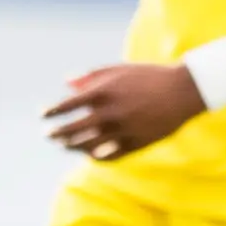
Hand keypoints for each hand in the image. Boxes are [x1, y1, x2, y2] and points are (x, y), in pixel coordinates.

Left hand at [43, 63, 205, 162]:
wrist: (182, 91)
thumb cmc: (148, 76)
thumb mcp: (118, 70)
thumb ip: (90, 76)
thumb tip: (66, 83)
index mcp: (104, 92)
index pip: (68, 105)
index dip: (51, 111)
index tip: (43, 115)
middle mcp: (111, 113)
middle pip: (74, 129)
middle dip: (57, 133)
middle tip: (47, 134)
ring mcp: (123, 130)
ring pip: (88, 145)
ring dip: (72, 146)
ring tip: (64, 144)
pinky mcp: (135, 144)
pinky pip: (108, 155)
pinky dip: (95, 156)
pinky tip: (88, 153)